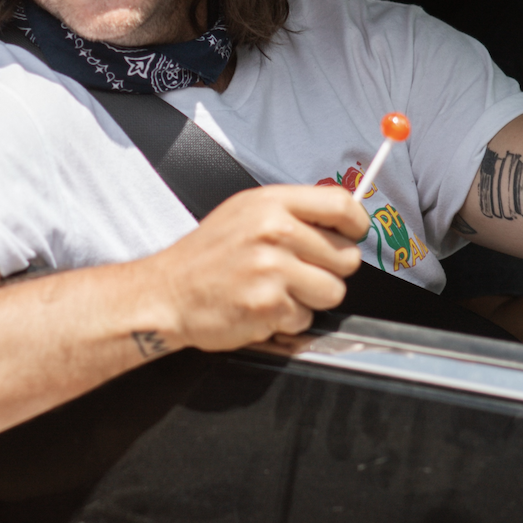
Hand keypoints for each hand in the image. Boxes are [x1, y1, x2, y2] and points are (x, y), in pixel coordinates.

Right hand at [149, 183, 367, 349]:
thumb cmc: (204, 257)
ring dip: (310, 298)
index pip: (340, 204)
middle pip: (345, 256)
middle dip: (329, 270)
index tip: (354, 235)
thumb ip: (290, 213)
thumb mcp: (243, 214)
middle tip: (298, 271)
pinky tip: (260, 306)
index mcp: (269, 203)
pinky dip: (287, 319)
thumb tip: (341, 221)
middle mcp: (274, 231)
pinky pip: (306, 317)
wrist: (165, 294)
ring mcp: (272, 269)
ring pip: (333, 291)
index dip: (357, 224)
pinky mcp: (270, 305)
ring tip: (277, 289)